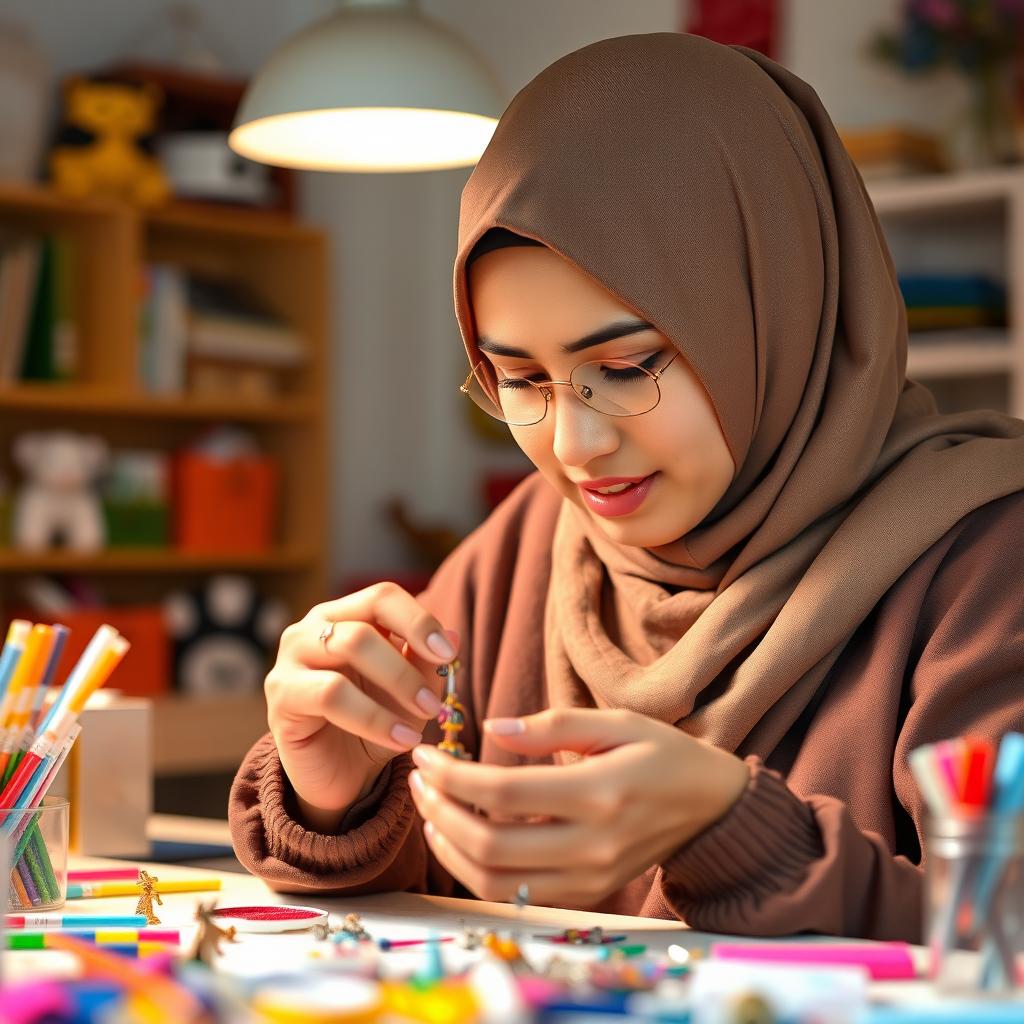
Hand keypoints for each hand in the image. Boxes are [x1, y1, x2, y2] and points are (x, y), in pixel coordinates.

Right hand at [265, 583, 457, 831]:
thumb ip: (427, 664)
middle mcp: (312, 629)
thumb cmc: (377, 722)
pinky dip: (374, 718)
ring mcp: (290, 660)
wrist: (342, 777)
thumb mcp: (410, 693)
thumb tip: (454, 636)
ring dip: (396, 684)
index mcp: (345, 616)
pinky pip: (331, 695)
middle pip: (366, 624)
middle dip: (408, 665)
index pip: (382, 596)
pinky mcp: (281, 697)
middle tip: (434, 701)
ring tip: (424, 717)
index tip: (448, 652)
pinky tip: (401, 739)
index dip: (418, 620)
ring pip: (348, 649)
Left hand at [408, 708, 748, 906]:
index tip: (424, 753)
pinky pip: (515, 893)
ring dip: (449, 847)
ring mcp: (590, 878)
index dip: (452, 776)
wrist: (713, 808)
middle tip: (419, 779)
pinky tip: (459, 836)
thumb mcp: (616, 722)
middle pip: (490, 845)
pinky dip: (475, 870)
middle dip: (439, 812)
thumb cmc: (664, 755)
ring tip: (430, 809)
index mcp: (600, 793)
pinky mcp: (587, 894)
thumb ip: (552, 726)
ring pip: (495, 881)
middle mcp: (592, 846)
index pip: (503, 794)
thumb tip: (491, 727)